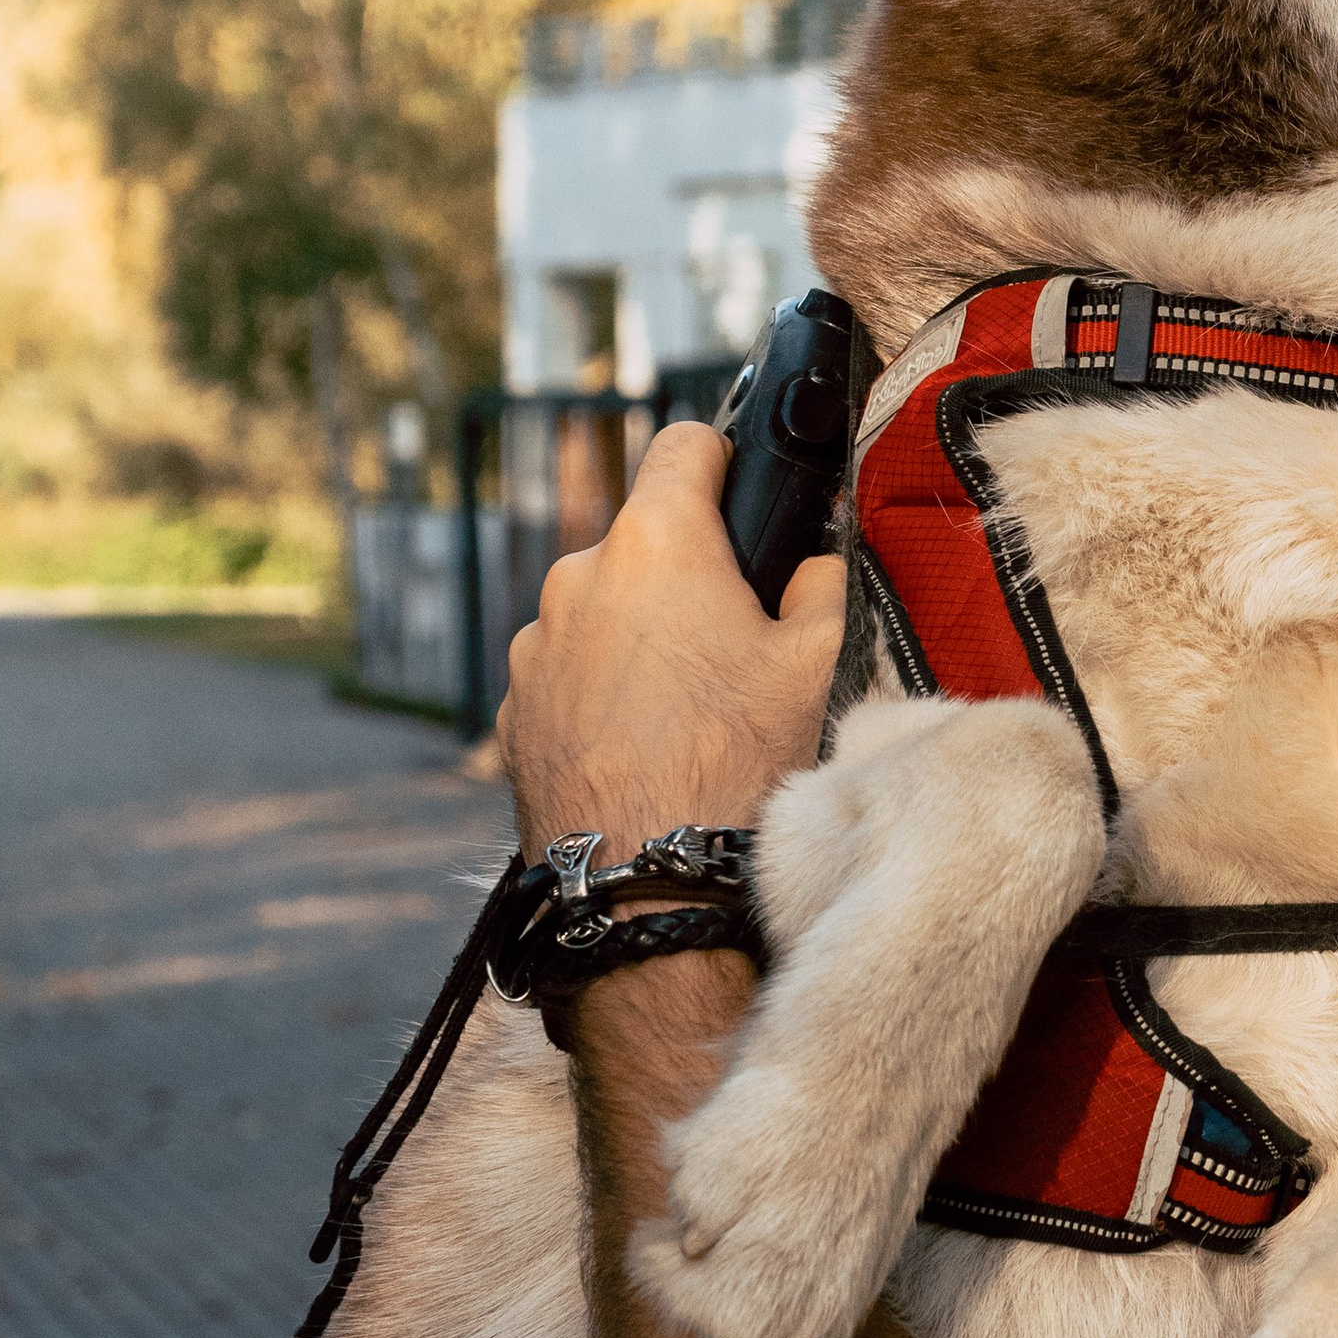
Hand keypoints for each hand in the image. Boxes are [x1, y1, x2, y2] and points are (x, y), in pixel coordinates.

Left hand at [497, 422, 845, 861]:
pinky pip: (570, 678)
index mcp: (656, 543)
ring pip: (602, 614)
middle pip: (644, 544)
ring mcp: (535, 649)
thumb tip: (809, 565)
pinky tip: (647, 755)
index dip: (727, 463)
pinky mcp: (513, 713)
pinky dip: (604, 698)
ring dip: (640, 642)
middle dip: (688, 578)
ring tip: (690, 718)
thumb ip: (824, 583)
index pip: (688, 444)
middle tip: (739, 647)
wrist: (649, 893)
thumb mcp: (821, 663)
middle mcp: (578, 578)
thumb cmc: (739, 771)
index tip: (745, 498)